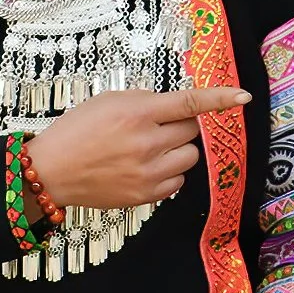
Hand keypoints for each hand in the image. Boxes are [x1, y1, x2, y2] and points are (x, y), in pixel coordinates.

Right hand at [23, 87, 248, 208]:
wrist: (50, 171)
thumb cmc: (77, 131)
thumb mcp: (109, 101)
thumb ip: (147, 101)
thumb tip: (178, 107)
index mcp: (137, 113)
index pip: (190, 103)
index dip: (220, 98)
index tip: (243, 97)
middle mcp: (147, 142)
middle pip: (192, 130)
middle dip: (180, 125)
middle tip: (155, 126)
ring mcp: (149, 172)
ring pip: (190, 156)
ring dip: (177, 149)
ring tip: (149, 149)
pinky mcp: (146, 195)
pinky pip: (179, 180)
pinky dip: (169, 172)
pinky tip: (146, 167)